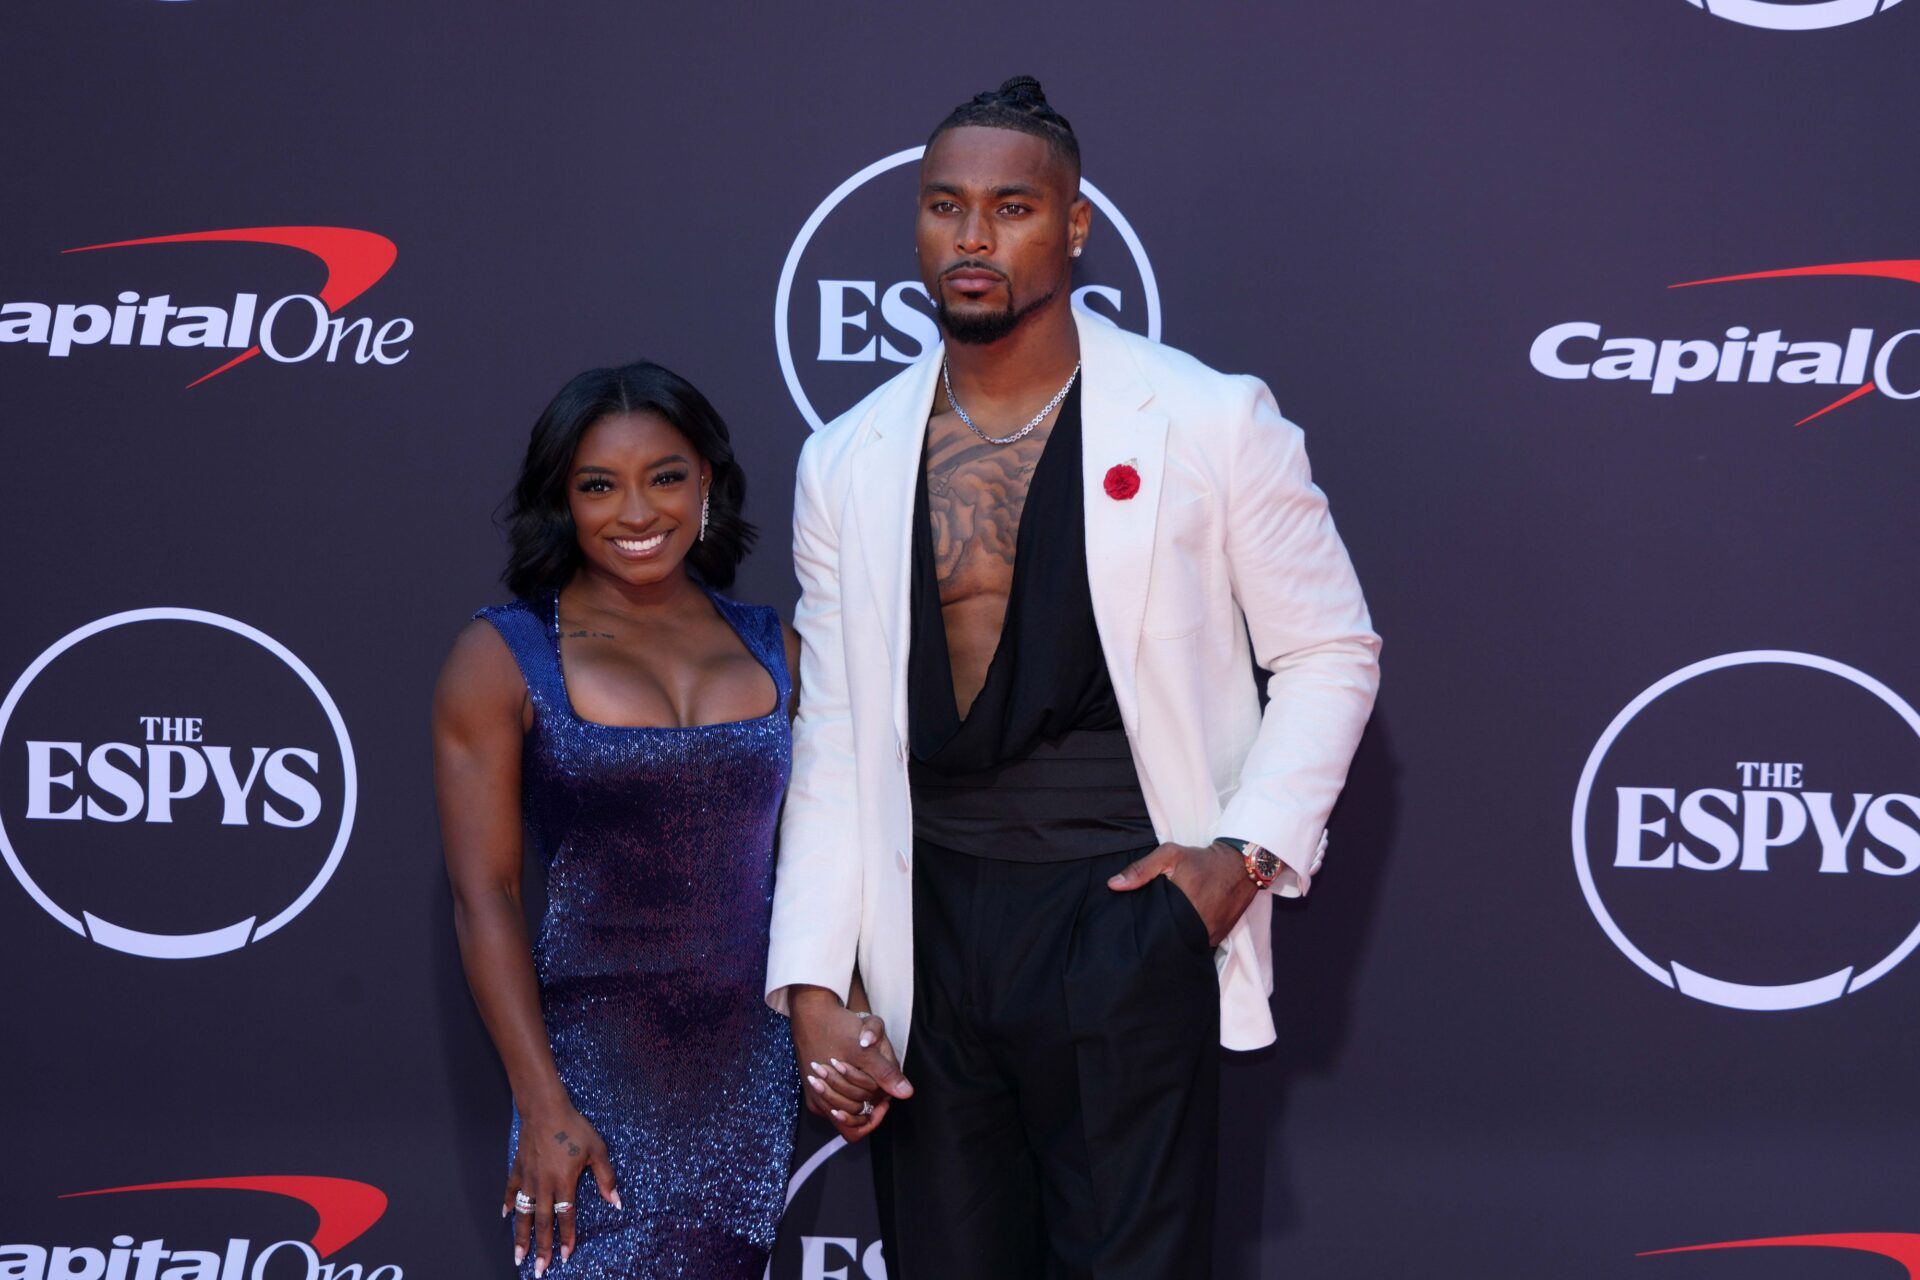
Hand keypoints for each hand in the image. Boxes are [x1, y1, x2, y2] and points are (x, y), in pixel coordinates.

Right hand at [505, 1104, 619, 1274]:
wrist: (545, 1109)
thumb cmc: (574, 1128)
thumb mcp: (597, 1150)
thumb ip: (605, 1177)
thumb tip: (616, 1201)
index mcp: (564, 1182)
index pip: (565, 1217)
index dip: (566, 1237)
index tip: (565, 1256)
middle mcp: (543, 1185)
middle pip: (541, 1223)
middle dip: (542, 1248)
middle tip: (539, 1269)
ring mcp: (528, 1178)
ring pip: (523, 1213)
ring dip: (521, 1236)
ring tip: (518, 1256)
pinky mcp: (518, 1168)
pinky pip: (511, 1190)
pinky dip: (509, 1204)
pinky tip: (506, 1216)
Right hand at [791, 986, 912, 1142]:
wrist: (812, 1012)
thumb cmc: (838, 1026)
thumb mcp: (866, 1048)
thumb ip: (886, 1073)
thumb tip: (906, 1094)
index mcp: (833, 1096)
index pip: (860, 1126)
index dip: (876, 1115)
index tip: (885, 1099)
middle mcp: (821, 1104)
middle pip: (854, 1117)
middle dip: (869, 1101)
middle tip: (878, 1080)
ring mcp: (815, 1098)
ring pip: (843, 1111)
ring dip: (858, 1097)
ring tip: (865, 1075)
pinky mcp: (812, 1091)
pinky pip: (833, 1103)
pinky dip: (846, 1094)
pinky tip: (854, 1075)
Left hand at [1107, 841, 1255, 945]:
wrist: (1241, 865)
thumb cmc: (1202, 860)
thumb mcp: (1170, 855)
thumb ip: (1141, 870)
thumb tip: (1113, 885)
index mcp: (1183, 904)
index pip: (1156, 928)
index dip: (1144, 932)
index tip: (1133, 932)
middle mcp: (1197, 924)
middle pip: (1169, 941)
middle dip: (1157, 940)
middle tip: (1144, 937)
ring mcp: (1209, 934)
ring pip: (1184, 946)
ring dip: (1173, 942)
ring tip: (1160, 938)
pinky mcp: (1218, 937)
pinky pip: (1199, 946)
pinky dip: (1189, 942)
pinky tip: (1179, 936)